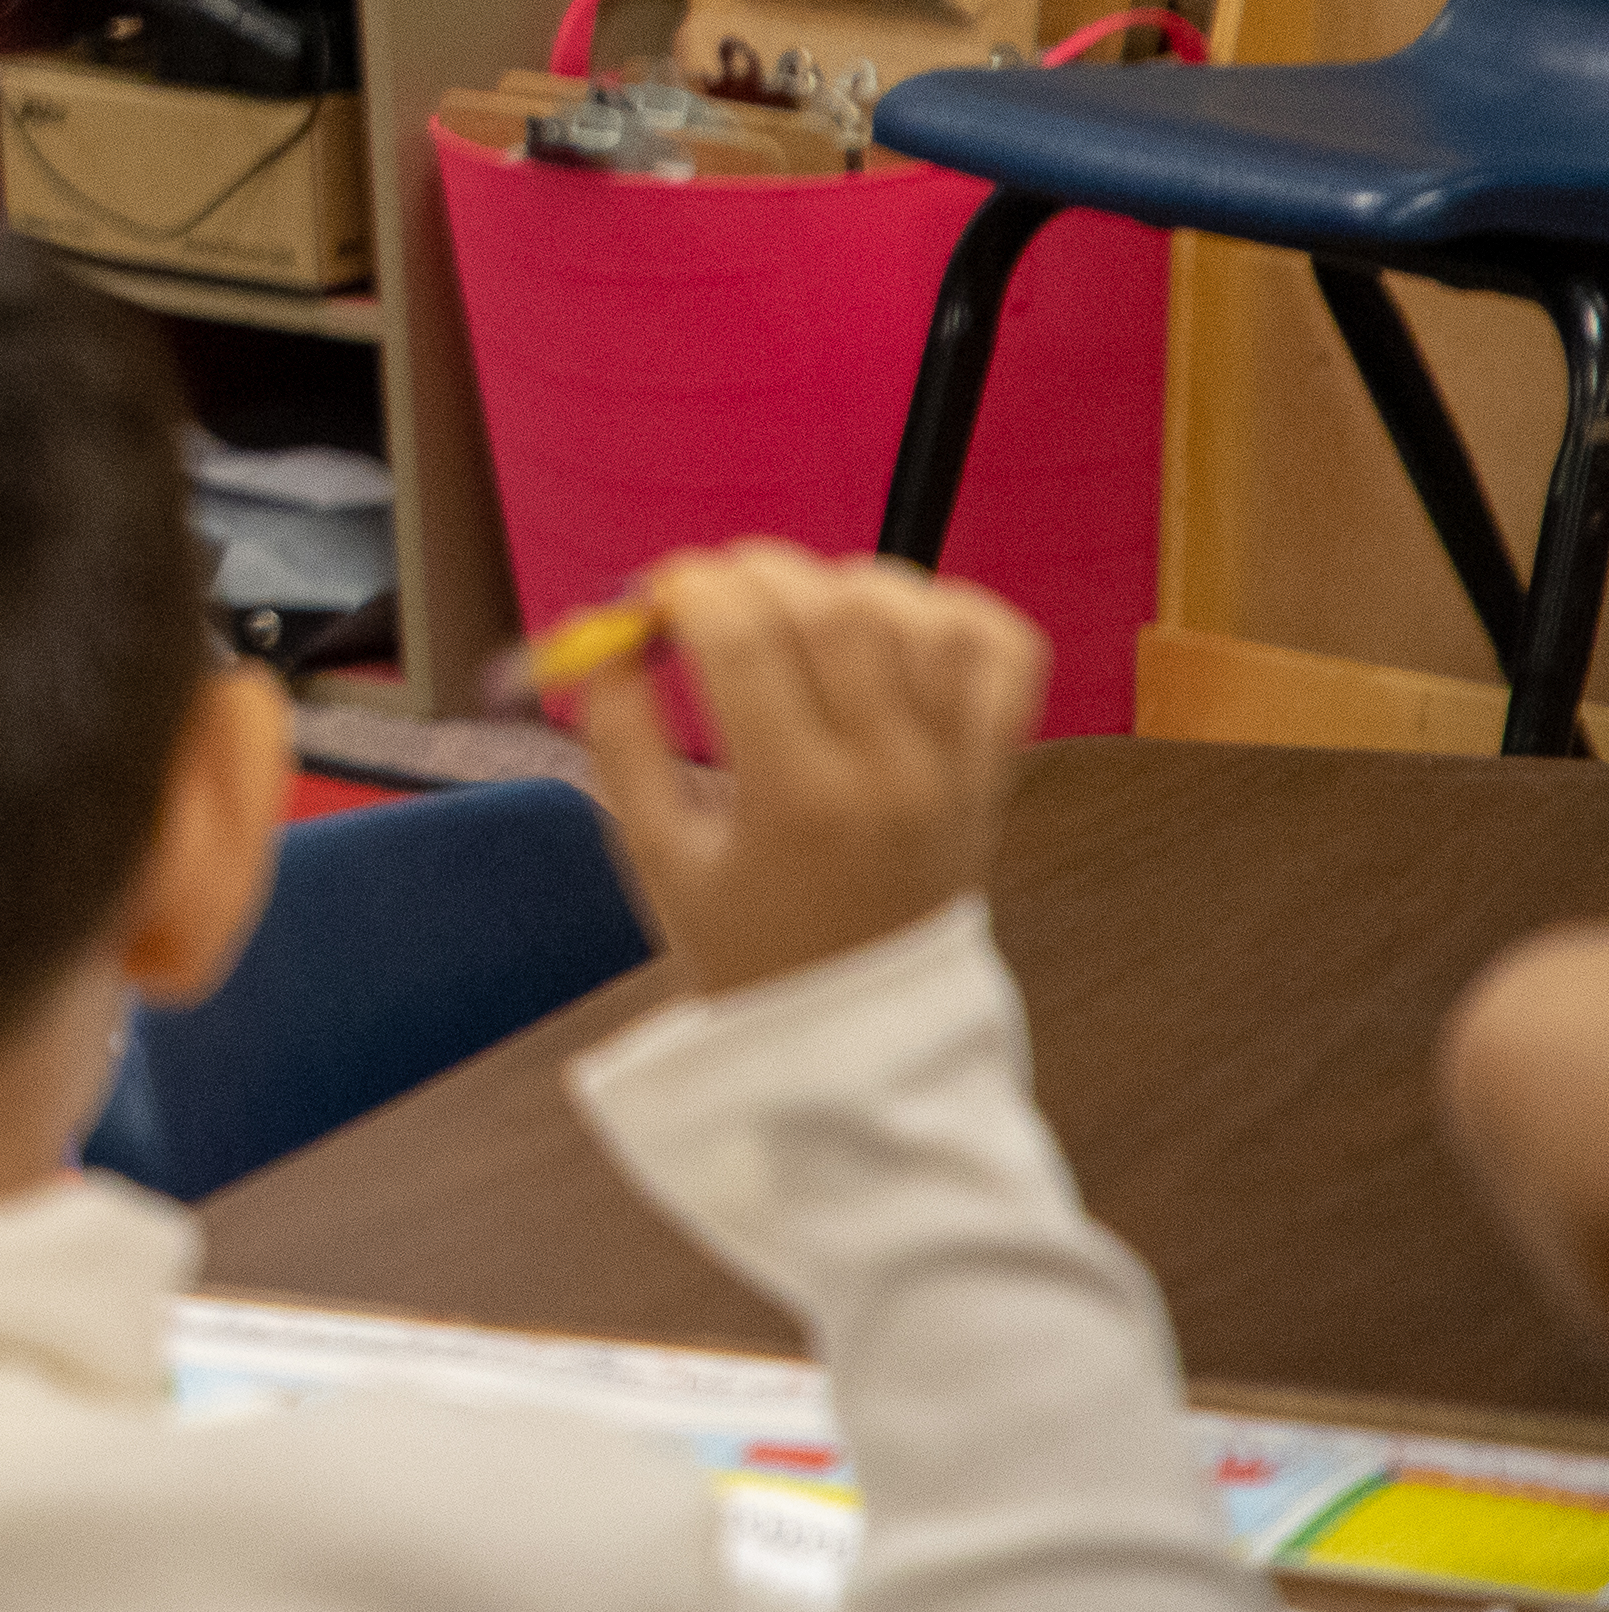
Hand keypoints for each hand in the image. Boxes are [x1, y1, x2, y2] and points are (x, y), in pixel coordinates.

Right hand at [577, 541, 1043, 1000]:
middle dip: (757, 570)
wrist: (859, 1041)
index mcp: (794, 800)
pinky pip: (1005, 655)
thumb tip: (605, 632)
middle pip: (835, 607)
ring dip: (849, 585)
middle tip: (716, 594)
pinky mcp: (994, 772)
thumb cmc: (745, 948)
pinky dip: (953, 613)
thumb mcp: (652, 853)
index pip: (742, 634)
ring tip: (799, 614)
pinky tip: (893, 628)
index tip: (655, 597)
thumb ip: (619, 734)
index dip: (685, 586)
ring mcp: (954, 771)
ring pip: (923, 617)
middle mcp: (887, 776)